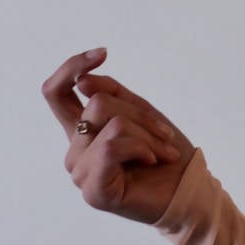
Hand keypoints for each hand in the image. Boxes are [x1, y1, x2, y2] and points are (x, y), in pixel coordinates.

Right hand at [43, 46, 196, 227]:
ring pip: (111, 123)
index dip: (71, 67)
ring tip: (162, 153)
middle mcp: (75, 150)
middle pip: (96, 103)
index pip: (55, 92)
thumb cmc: (166, 153)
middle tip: (165, 135)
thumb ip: (110, 93)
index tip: (103, 53)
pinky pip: (112, 147)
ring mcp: (80, 172)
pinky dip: (141, 148)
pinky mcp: (92, 191)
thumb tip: (82, 81)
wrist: (188, 188)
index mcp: (82, 131)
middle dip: (139, 113)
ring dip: (147, 134)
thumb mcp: (141, 112)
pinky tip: (152, 161)